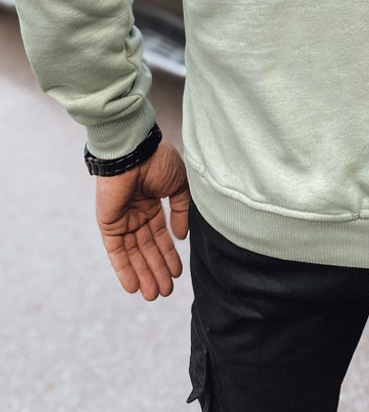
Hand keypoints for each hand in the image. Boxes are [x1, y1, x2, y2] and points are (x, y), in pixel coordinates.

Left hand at [94, 139, 189, 300]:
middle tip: (166, 292)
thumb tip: (181, 236)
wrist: (135, 152)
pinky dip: (124, 269)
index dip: (169, 254)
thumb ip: (180, 210)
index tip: (178, 273)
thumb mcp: (179, 185)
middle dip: (157, 270)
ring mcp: (122, 220)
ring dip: (144, 274)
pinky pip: (116, 251)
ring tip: (154, 294)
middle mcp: (136, 213)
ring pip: (134, 254)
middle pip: (147, 248)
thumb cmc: (158, 161)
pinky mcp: (108, 225)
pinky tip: (134, 286)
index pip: (160, 234)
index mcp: (151, 202)